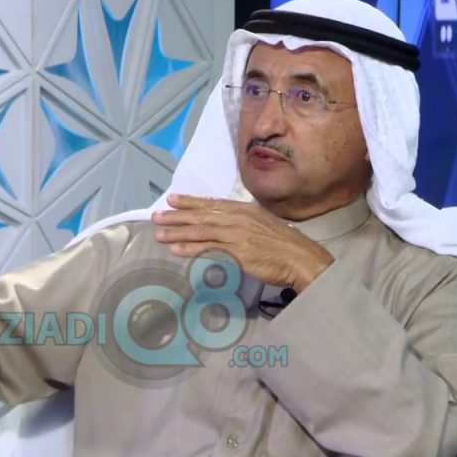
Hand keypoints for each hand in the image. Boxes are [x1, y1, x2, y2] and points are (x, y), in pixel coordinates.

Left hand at [151, 194, 334, 292]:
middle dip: (176, 216)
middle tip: (156, 217)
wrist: (301, 257)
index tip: (172, 199)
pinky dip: (191, 250)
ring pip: (201, 232)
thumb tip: (223, 223)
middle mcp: (237, 219)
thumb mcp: (262, 224)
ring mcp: (237, 236)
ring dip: (178, 233)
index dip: (190, 201)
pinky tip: (177, 250)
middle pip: (201, 216)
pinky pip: (209, 250)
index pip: (211, 204)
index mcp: (243, 210)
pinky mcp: (238, 254)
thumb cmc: (284, 244)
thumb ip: (242, 222)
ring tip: (159, 234)